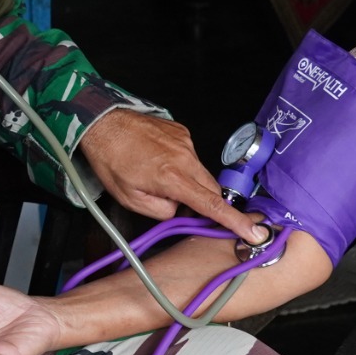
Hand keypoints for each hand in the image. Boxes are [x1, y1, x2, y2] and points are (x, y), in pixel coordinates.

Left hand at [80, 110, 267, 243]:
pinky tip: (158, 161)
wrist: (103, 123)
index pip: (210, 204)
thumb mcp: (130, 199)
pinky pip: (190, 156)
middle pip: (211, 189)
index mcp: (172, 178)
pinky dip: (181, 164)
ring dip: (188, 181)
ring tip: (158, 176)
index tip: (253, 231)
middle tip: (181, 206)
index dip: (234, 220)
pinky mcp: (182, 132)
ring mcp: (185, 142)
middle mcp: (184, 158)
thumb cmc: (111, 160)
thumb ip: (162, 211)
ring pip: (200, 172)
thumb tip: (179, 210)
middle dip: (204, 202)